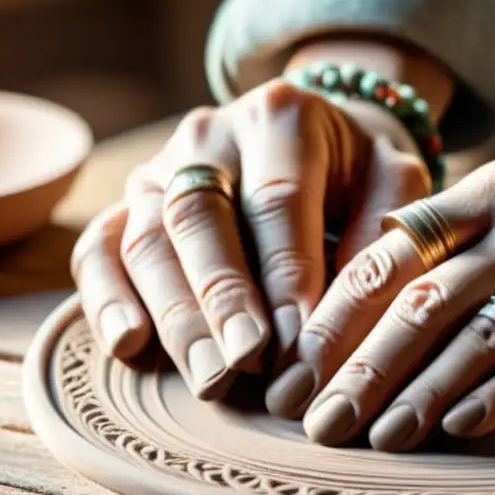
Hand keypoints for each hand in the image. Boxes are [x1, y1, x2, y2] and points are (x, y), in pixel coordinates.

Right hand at [71, 75, 431, 401]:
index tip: (301, 337)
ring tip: (211, 378)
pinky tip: (131, 346)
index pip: (277, 199)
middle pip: (200, 216)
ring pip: (147, 239)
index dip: (287, 272)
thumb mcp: (395, 178)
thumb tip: (350, 307)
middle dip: (222, 296)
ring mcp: (160, 167)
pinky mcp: (130, 204)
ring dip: (176, 315)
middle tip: (247, 362)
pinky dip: (107, 298)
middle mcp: (209, 135)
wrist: (317, 134)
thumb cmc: (361, 169)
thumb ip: (383, 228)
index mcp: (282, 116)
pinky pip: (99, 248)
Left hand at [288, 150, 494, 451]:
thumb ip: (472, 241)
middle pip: (422, 297)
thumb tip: (382, 296)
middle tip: (318, 421)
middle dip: (361, 366)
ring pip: (477, 330)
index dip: (337, 316)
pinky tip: (461, 427)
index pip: (392, 253)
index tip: (299, 373)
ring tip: (378, 439)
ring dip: (419, 391)